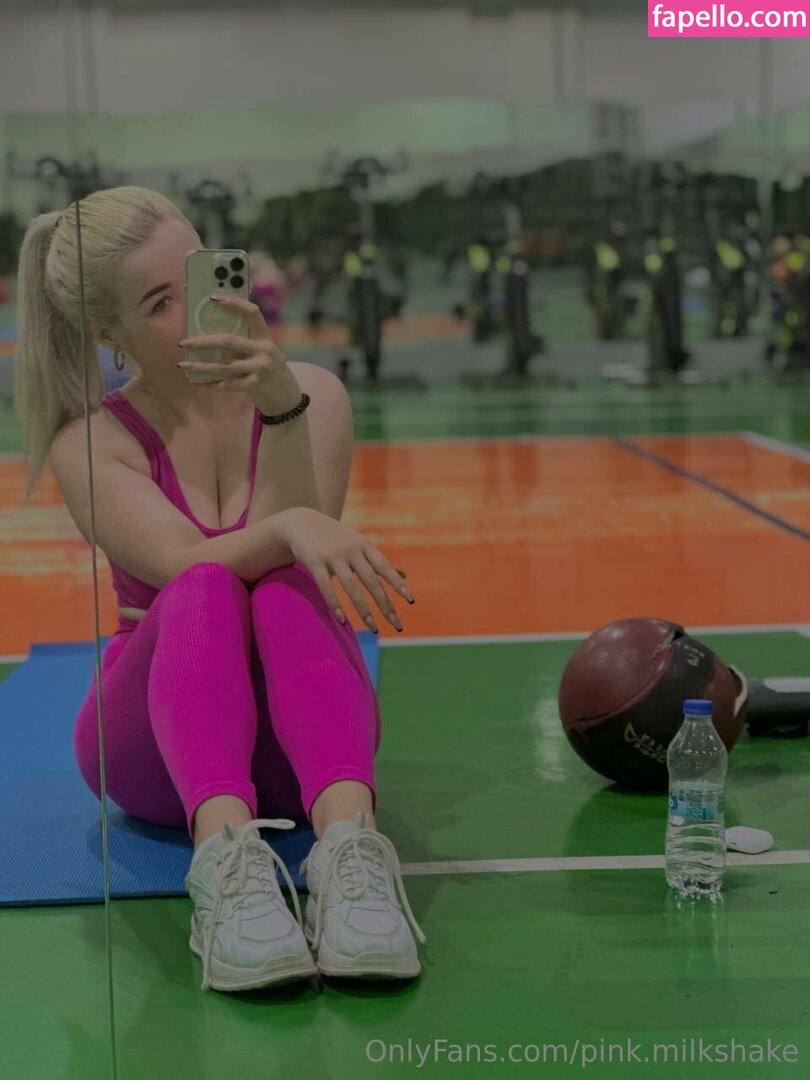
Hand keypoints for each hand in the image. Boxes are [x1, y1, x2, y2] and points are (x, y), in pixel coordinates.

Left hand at [178, 294, 300, 413]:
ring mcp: (260, 368)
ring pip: (222, 365)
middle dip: (203, 341)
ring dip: (200, 366)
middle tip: (184, 342)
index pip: (252, 313)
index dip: (234, 303)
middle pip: (228, 341)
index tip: (214, 298)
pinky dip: (211, 384)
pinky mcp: (254, 385)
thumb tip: (214, 339)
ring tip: (184, 365)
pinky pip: (226, 384)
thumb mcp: (267, 355)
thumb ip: (248, 346)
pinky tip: (201, 382)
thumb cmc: (273, 375)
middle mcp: (264, 350)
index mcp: (266, 339)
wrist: (288, 401)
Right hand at [271, 507, 414, 632]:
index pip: (385, 567)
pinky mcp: (315, 561)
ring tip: (374, 628)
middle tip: (397, 625)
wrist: (301, 522)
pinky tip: (343, 621)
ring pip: (351, 586)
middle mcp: (351, 550)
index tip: (410, 600)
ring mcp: (333, 556)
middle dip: (385, 604)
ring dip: (364, 609)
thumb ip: (379, 561)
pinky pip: (325, 586)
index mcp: (364, 546)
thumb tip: (403, 575)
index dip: (397, 583)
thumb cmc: (335, 537)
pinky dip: (335, 604)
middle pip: (371, 581)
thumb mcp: (359, 544)